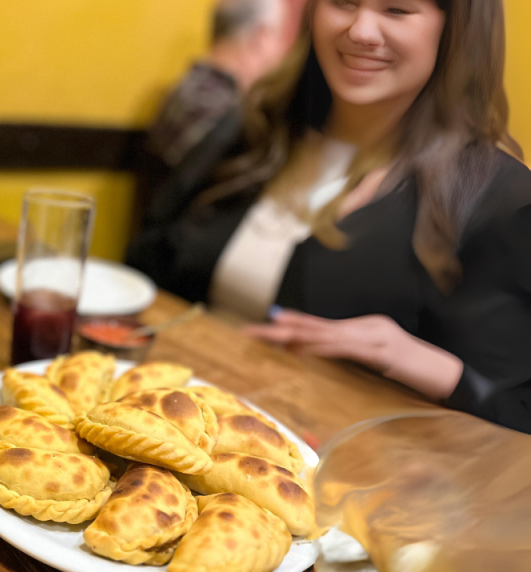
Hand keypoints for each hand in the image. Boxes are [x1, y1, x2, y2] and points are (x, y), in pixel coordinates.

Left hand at [242, 309, 462, 399]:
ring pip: (327, 333)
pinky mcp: (384, 351)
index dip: (291, 325)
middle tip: (252, 329)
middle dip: (282, 328)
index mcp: (363, 329)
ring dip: (297, 334)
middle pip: (316, 326)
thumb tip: (316, 360)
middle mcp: (366, 326)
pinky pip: (349, 348)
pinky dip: (326, 347)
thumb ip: (349, 360)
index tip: (264, 325)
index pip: (320, 326)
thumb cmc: (412, 374)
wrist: (450, 377)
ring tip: (272, 333)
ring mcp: (376, 336)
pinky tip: (307, 348)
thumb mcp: (375, 366)